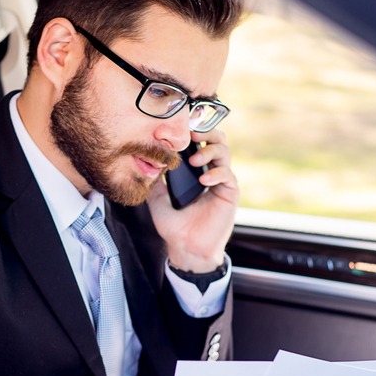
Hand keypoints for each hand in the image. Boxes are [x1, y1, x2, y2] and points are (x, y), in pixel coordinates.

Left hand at [147, 128, 238, 271]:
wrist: (185, 248)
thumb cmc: (173, 226)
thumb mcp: (157, 198)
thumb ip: (155, 179)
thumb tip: (146, 160)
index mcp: (195, 171)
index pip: (200, 142)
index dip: (194, 131)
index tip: (181, 127)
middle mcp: (210, 172)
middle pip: (217, 140)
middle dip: (206, 133)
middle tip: (192, 135)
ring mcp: (221, 182)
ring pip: (225, 152)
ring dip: (210, 151)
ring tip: (195, 161)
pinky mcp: (230, 194)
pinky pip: (228, 175)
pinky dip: (216, 173)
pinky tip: (204, 180)